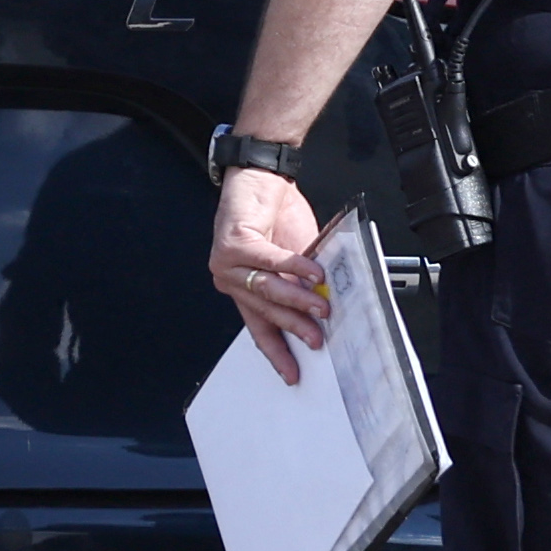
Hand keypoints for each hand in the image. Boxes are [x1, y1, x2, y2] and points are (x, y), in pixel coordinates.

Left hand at [207, 170, 330, 381]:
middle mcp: (230, 280)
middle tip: (317, 339)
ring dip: (298, 300)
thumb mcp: (294, 258)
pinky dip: (295, 267)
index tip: (293, 373)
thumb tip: (321, 308)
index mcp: (243, 289)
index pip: (259, 328)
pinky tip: (314, 271)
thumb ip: (300, 283)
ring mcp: (227, 263)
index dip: (277, 352)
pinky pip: (269, 262)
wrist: (261, 176)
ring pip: (267, 290)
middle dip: (295, 328)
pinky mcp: (234, 243)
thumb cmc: (276, 216)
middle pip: (265, 313)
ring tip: (322, 306)